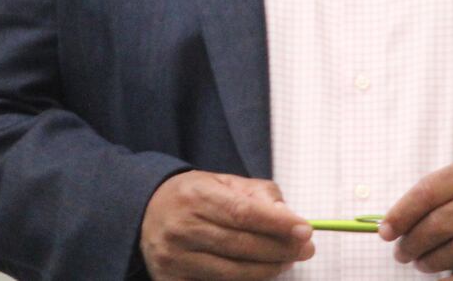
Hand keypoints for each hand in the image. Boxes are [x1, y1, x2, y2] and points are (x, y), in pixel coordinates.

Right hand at [140, 170, 314, 280]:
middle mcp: (182, 228)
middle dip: (280, 249)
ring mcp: (175, 258)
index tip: (305, 229)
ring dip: (267, 269)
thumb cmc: (194, 196)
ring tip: (287, 261)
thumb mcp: (223, 182)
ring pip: (233, 272)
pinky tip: (259, 270)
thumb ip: (258, 194)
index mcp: (195, 196)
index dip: (277, 223)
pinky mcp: (172, 280)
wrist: (146, 211)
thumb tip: (288, 216)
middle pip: (241, 246)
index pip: (242, 212)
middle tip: (306, 248)